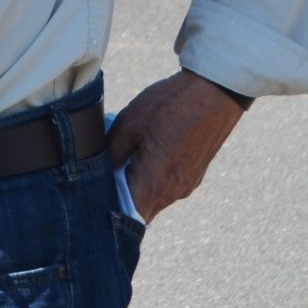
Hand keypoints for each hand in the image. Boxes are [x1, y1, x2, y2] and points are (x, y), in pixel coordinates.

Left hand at [105, 70, 247, 221]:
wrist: (216, 91)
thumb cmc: (171, 105)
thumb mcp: (129, 123)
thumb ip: (111, 153)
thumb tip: (98, 172)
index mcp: (155, 182)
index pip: (128, 217)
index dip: (107, 212)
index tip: (91, 198)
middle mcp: (174, 191)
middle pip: (140, 211)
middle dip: (118, 201)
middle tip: (98, 178)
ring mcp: (187, 185)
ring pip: (153, 199)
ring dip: (135, 189)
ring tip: (117, 164)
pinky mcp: (193, 175)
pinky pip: (166, 188)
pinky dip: (150, 181)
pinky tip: (137, 159)